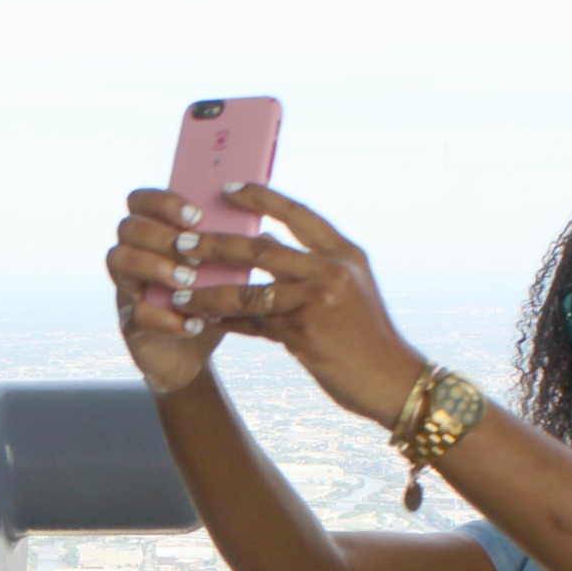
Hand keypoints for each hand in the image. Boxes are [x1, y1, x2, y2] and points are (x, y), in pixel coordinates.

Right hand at [106, 191, 225, 394]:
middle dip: (161, 236)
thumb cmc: (207, 304)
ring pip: (118, 259)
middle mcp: (132, 256)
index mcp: (153, 235)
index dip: (163, 202)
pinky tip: (194, 324)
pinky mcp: (128, 323)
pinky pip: (134, 312)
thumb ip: (234, 249)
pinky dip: (166, 318)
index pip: (140, 200)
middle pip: (127, 226)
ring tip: (189, 283)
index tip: (197, 217)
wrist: (193, 357)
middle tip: (194, 256)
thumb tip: (264, 231)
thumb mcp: (224, 274)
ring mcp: (126, 288)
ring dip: (156, 267)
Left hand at [147, 185, 427, 428]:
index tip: (229, 189)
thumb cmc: (367, 336)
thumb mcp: (349, 289)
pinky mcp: (305, 336)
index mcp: (344, 253)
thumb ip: (310, 266)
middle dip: (216, 245)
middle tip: (182, 242)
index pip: (298, 213)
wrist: (392, 381)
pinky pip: (255, 326)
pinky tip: (204, 321)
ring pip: (249, 292)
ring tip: (179, 291)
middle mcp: (332, 271)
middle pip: (262, 249)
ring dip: (209, 292)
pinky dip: (228, 323)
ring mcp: (318, 303)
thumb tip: (264, 241)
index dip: (262, 198)